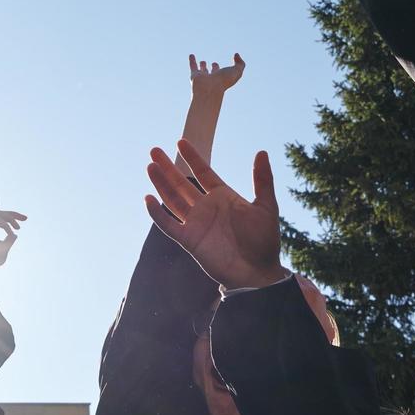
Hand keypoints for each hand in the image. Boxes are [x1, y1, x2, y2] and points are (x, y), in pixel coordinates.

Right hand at [144, 139, 285, 288]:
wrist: (257, 273)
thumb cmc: (264, 242)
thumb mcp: (266, 207)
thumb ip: (262, 180)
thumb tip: (262, 152)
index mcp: (223, 197)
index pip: (203, 172)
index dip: (192, 157)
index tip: (180, 141)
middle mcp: (206, 208)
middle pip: (182, 183)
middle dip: (168, 167)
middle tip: (154, 150)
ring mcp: (196, 223)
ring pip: (172, 199)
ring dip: (161, 183)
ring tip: (150, 166)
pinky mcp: (189, 240)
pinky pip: (168, 225)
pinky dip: (157, 213)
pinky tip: (148, 198)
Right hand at [189, 53, 245, 100]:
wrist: (209, 89)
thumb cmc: (224, 81)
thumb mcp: (237, 71)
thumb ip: (240, 63)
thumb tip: (236, 55)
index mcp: (223, 79)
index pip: (225, 73)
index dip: (227, 69)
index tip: (232, 60)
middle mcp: (213, 79)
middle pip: (214, 73)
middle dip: (214, 68)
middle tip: (214, 63)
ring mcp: (203, 78)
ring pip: (203, 70)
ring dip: (202, 66)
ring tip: (202, 62)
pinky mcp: (195, 75)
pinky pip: (193, 66)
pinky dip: (192, 60)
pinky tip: (191, 55)